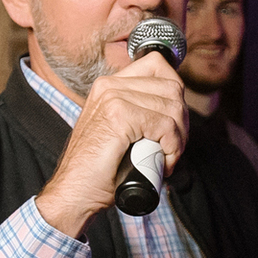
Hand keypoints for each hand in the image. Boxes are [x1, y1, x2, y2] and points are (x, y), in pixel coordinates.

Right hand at [35, 51, 188, 236]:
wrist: (74, 192)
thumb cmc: (100, 171)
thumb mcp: (121, 132)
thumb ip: (140, 114)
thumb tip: (176, 110)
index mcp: (110, 85)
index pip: (158, 65)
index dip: (176, 94)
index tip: (173, 123)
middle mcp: (110, 85)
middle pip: (172, 86)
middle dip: (182, 120)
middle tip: (173, 147)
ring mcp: (113, 98)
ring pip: (172, 107)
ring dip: (179, 138)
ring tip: (166, 158)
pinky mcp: (119, 117)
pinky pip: (165, 125)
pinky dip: (172, 148)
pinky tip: (163, 163)